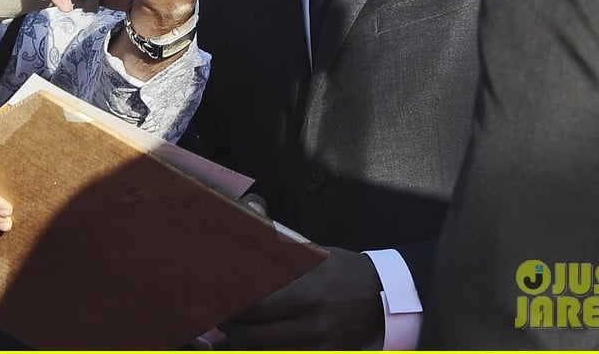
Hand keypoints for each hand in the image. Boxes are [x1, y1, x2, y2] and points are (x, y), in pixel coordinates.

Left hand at [219, 247, 383, 348]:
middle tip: (217, 319)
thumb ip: (278, 260)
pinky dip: (269, 352)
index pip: (253, 305)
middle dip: (229, 329)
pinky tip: (259, 344)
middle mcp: (311, 321)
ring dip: (244, 345)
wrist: (385, 295)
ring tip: (234, 333)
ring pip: (266, 352)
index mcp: (306, 290)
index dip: (228, 307)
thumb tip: (244, 255)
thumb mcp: (312, 257)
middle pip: (253, 335)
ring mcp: (320, 344)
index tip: (212, 302)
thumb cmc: (342, 271)